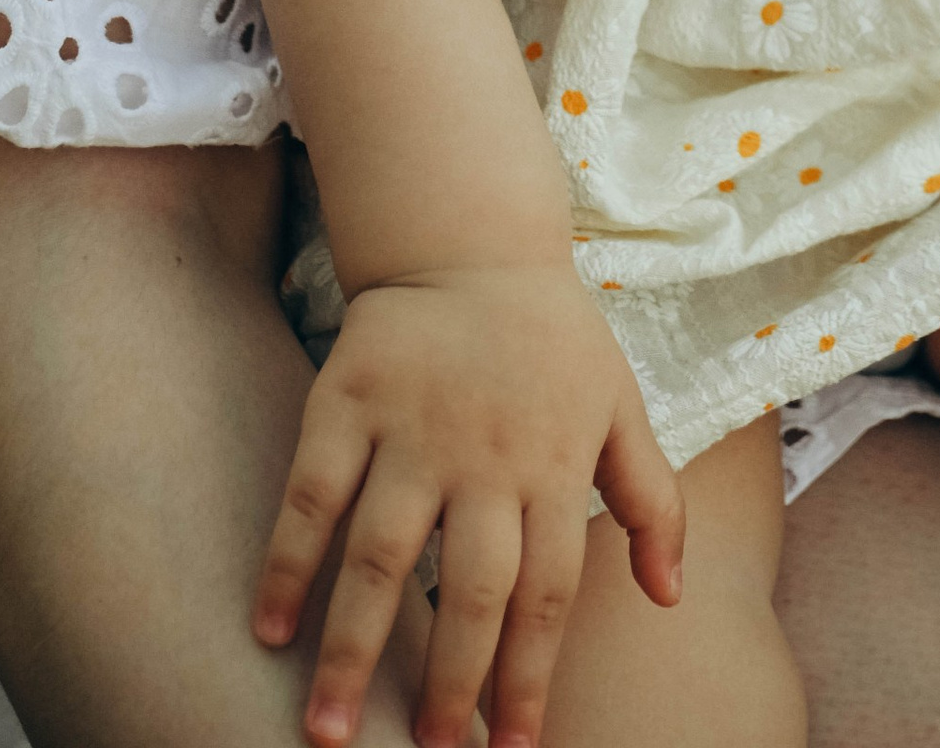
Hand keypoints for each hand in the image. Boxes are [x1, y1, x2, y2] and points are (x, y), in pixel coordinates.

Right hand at [252, 260, 685, 747]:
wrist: (471, 241)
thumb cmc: (552, 341)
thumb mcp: (619, 407)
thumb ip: (651, 500)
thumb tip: (669, 597)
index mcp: (552, 464)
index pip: (546, 593)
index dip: (530, 677)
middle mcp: (484, 456)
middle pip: (467, 589)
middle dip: (448, 683)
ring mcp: (411, 430)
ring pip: (379, 557)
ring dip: (352, 649)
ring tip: (328, 733)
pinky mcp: (347, 400)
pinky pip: (311, 495)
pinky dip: (287, 561)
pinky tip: (270, 629)